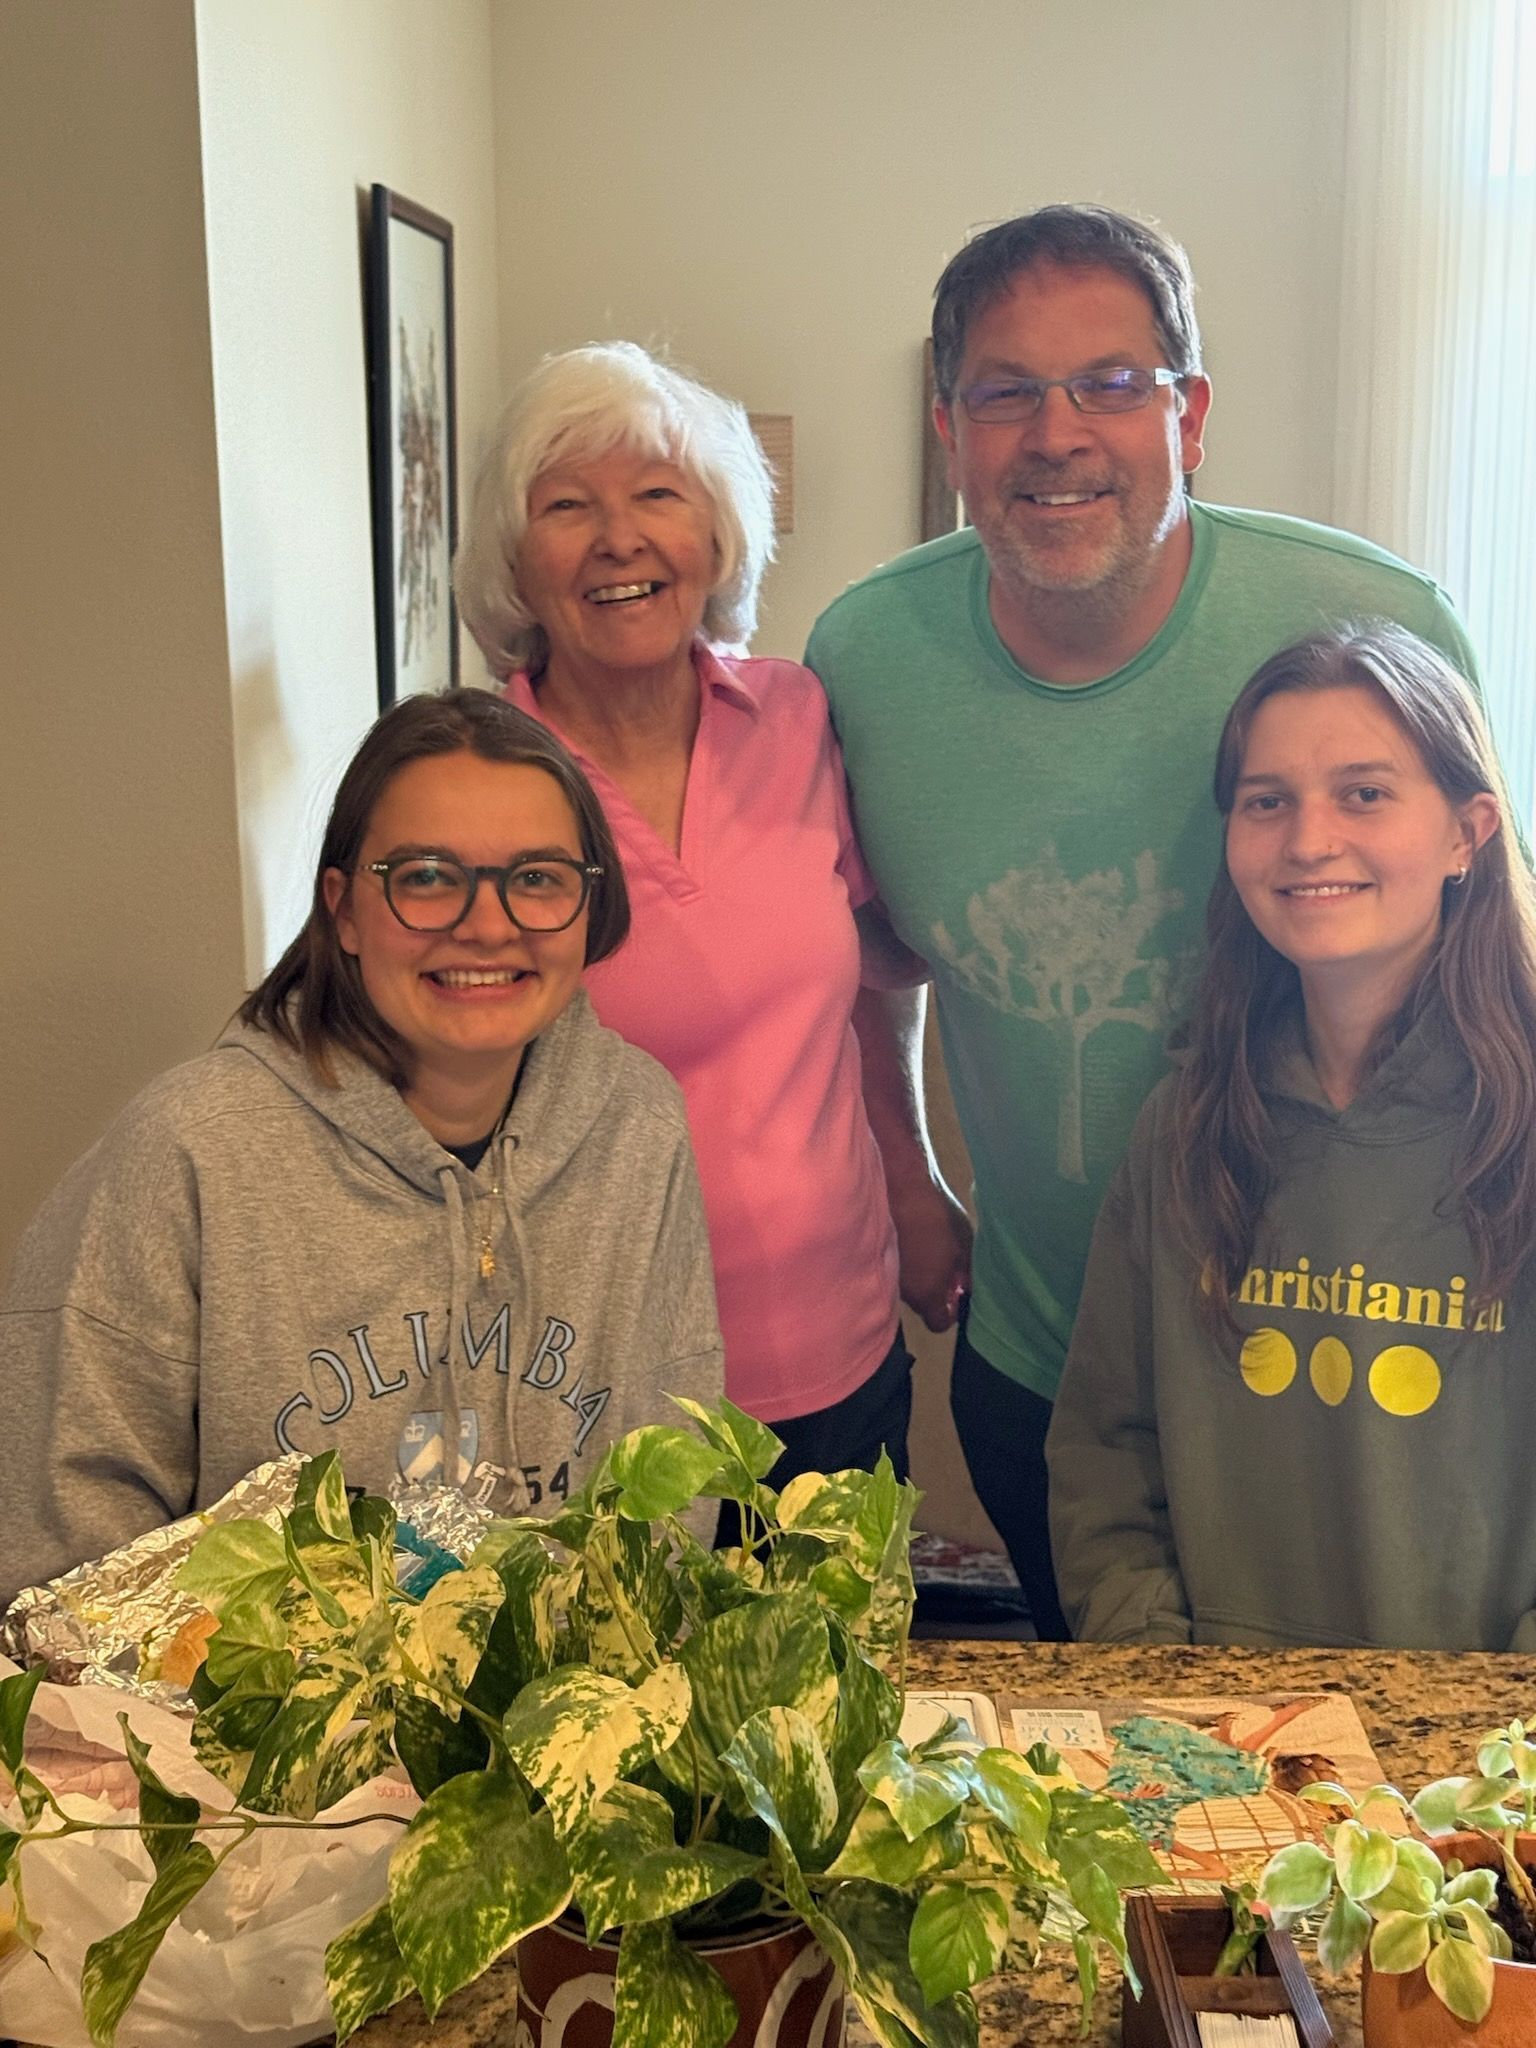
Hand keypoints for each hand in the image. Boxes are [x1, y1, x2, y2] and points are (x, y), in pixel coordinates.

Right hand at [887, 1173, 972, 1332]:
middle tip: (946, 1263)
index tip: (958, 1292)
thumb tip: (965, 1286)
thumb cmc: (937, 1215)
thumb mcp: (965, 1243)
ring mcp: (886, 1274)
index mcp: (927, 1294)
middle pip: (921, 1303)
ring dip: (918, 1273)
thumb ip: (966, 1271)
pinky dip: (903, 1257)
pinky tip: (910, 1235)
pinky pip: (894, 1266)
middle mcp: (903, 1292)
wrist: (898, 1183)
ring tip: (927, 1244)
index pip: (938, 1324)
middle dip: (934, 1289)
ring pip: (906, 1284)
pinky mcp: (875, 1255)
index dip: (951, 1312)